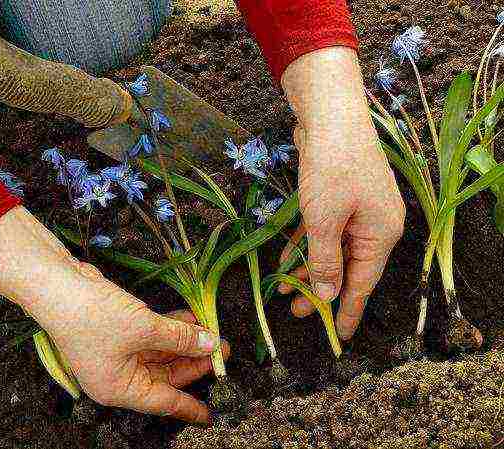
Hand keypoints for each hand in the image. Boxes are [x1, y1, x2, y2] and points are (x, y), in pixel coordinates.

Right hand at [0, 206, 226, 423]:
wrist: (59, 286)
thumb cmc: (95, 317)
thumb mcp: (144, 329)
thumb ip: (179, 339)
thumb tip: (209, 344)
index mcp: (119, 388)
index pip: (162, 401)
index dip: (188, 406)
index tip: (209, 413)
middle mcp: (117, 374)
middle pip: (164, 374)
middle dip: (192, 361)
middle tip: (219, 350)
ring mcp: (116, 351)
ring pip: (159, 352)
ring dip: (183, 341)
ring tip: (210, 331)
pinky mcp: (117, 330)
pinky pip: (150, 335)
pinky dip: (168, 328)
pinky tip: (188, 319)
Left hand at [279, 47, 405, 340]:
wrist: (331, 114)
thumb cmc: (331, 167)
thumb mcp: (323, 220)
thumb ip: (325, 260)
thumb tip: (326, 294)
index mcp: (380, 234)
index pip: (364, 283)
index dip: (348, 310)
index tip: (338, 336)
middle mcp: (375, 225)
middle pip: (347, 268)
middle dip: (320, 290)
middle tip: (297, 312)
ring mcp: (358, 210)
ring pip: (332, 250)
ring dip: (308, 268)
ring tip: (286, 289)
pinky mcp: (341, 198)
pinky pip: (324, 231)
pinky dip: (306, 244)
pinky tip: (285, 259)